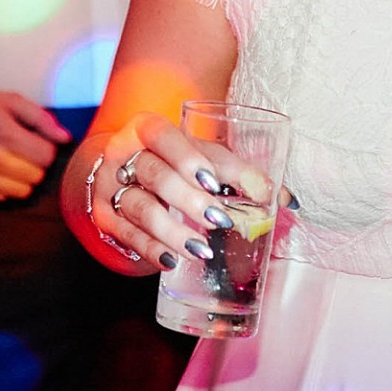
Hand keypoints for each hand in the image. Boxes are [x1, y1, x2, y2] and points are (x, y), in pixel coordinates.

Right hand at [0, 88, 69, 199]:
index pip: (46, 157)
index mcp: (4, 134)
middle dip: (36, 163)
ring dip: (22, 177)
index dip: (47, 148)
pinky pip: (2, 197)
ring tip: (11, 158)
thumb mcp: (13, 102)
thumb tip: (65, 138)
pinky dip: (5, 184)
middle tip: (23, 148)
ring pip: (21, 191)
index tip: (37, 140)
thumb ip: (42, 119)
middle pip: (36, 176)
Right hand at [65, 110, 287, 274]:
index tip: (215, 182)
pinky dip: (152, 249)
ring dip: (172, 230)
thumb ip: (240, 173)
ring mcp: (109, 186)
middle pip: (153, 172)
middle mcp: (123, 153)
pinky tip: (173, 261)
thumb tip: (286, 199)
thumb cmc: (173, 163)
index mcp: (148, 129)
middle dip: (187, 198)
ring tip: (202, 249)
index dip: (189, 157)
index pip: (166, 136)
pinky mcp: (105, 216)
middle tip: (219, 220)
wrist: (117, 172)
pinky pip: (126, 234)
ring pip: (139, 206)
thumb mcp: (201, 157)